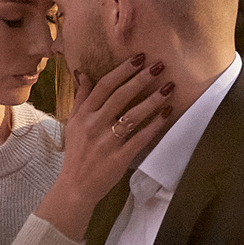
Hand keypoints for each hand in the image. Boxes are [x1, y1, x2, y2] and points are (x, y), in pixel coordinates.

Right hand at [33, 56, 176, 239]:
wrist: (76, 186)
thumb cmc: (77, 152)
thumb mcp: (74, 122)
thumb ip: (81, 98)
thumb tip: (83, 73)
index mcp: (83, 115)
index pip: (104, 86)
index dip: (122, 71)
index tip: (139, 58)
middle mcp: (94, 126)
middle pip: (120, 96)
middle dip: (141, 79)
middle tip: (159, 66)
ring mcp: (107, 142)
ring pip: (133, 116)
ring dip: (153, 100)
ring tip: (169, 87)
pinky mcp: (119, 158)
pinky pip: (140, 138)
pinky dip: (155, 125)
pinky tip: (167, 114)